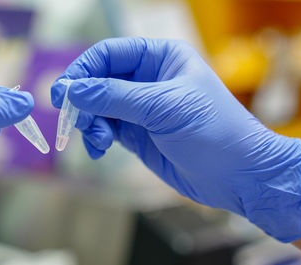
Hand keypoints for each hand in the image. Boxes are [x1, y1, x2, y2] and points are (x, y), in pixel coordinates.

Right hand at [51, 38, 300, 241]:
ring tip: (98, 141)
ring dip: (89, 124)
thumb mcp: (162, 108)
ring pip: (97, 107)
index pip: (109, 54)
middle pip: (98, 81)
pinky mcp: (137, 133)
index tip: (62, 91)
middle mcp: (147, 79)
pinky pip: (105, 129)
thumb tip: (72, 91)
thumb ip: (114, 97)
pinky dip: (95, 138)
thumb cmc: (213, 131)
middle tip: (75, 121)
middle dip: (83, 101)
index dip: (83, 70)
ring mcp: (140, 108)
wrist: (238, 175)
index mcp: (160, 58)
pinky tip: (99, 149)